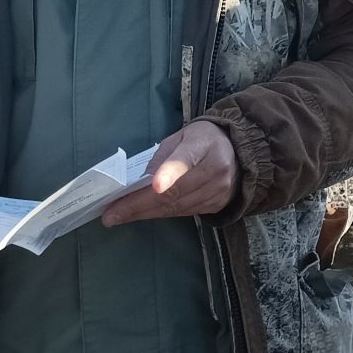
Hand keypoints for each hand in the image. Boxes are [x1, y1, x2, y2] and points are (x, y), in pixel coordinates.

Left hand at [103, 121, 238, 225]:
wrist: (240, 153)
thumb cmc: (203, 140)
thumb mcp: (182, 136)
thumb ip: (163, 156)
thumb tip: (142, 182)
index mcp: (205, 144)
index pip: (186, 159)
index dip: (170, 172)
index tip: (154, 185)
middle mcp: (216, 170)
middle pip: (175, 192)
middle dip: (139, 204)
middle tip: (111, 213)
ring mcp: (218, 191)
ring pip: (177, 207)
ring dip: (145, 213)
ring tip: (118, 216)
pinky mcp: (217, 205)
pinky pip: (183, 213)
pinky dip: (160, 214)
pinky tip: (141, 214)